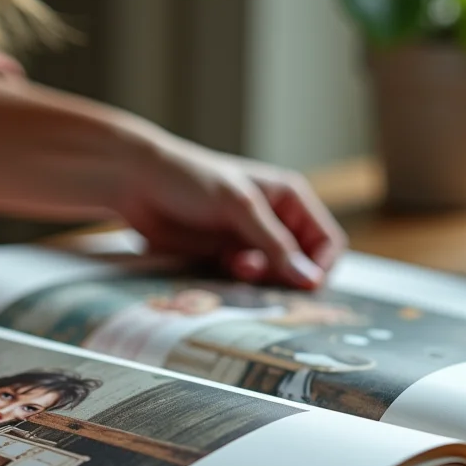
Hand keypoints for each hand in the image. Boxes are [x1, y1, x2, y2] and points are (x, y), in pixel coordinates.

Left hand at [116, 136, 346, 288]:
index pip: (327, 242)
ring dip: (259, 280)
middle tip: (254, 270)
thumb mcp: (239, 207)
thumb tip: (311, 280)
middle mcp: (274, 222)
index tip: (303, 284)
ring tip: (233, 264)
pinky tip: (221, 267)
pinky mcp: (224, 258)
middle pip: (302, 266)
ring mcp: (249, 242)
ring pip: (272, 279)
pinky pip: (245, 284)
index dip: (320, 266)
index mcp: (290, 199)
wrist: (138, 184)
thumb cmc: (191, 180)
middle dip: (284, 275)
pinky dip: (239, 285)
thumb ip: (275, 244)